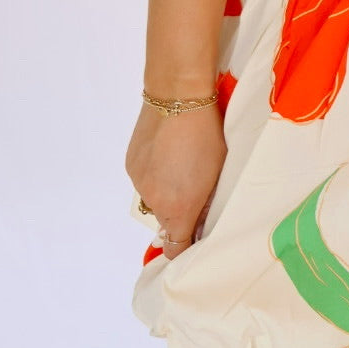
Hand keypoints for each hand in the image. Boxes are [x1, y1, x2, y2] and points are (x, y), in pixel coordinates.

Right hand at [125, 100, 227, 258]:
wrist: (177, 97)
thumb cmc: (208, 135)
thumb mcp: (217, 172)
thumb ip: (207, 203)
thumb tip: (201, 221)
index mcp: (179, 209)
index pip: (175, 249)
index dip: (184, 249)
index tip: (194, 239)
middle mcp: (154, 202)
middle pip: (166, 221)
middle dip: (179, 212)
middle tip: (195, 188)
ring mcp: (139, 182)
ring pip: (154, 198)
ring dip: (165, 191)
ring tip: (180, 164)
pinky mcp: (130, 164)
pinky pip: (143, 178)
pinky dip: (153, 173)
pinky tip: (166, 152)